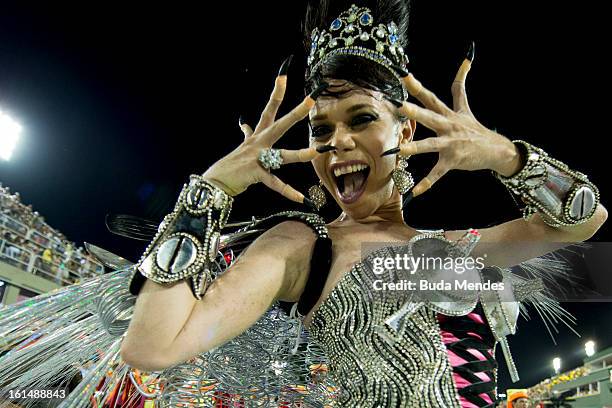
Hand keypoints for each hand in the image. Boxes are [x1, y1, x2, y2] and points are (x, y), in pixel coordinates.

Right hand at [202, 56, 329, 204]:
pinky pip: (275, 183)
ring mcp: (257, 158)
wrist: (214, 182)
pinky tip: (300, 198)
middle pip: (279, 125)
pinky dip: (287, 192)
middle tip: (310, 100)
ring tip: (315, 152)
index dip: (276, 93)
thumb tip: (243, 124)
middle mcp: (258, 144)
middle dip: (296, 113)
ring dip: (299, 155)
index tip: (283, 76)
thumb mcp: (240, 147)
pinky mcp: (256, 174)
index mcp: (256, 136)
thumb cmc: (229, 166)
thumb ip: (246, 135)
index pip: (268, 111)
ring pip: (282, 155)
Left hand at [386, 42, 522, 196]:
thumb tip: (466, 59)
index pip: (430, 96)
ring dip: (416, 147)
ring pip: (431, 145)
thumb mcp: (465, 106)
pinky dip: (427, 183)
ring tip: (401, 150)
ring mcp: (451, 144)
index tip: (403, 75)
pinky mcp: (453, 160)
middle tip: (400, 106)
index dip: (417, 86)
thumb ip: (461, 84)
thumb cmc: (475, 129)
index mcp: (448, 114)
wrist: (497, 150)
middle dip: (415, 112)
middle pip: (429, 116)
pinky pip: (437, 173)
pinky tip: (415, 191)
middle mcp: (448, 126)